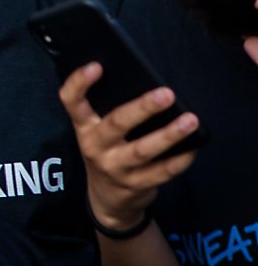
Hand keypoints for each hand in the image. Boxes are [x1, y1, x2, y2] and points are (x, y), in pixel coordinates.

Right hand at [60, 64, 199, 228]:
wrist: (107, 199)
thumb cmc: (107, 152)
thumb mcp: (96, 133)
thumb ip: (109, 113)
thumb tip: (145, 88)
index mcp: (84, 127)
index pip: (71, 101)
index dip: (79, 83)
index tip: (96, 66)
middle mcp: (95, 146)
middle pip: (116, 123)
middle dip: (142, 108)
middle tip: (166, 94)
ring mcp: (116, 167)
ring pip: (143, 149)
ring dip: (169, 135)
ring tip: (190, 120)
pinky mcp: (137, 184)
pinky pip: (163, 171)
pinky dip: (181, 158)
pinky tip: (193, 146)